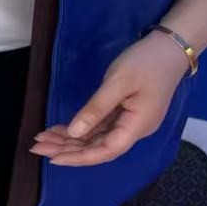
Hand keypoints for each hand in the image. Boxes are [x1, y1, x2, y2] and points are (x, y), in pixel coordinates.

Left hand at [31, 32, 190, 167]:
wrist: (170, 47)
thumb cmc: (146, 61)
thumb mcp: (118, 82)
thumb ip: (96, 109)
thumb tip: (74, 133)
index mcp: (138, 125)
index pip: (106, 150)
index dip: (79, 158)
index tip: (53, 159)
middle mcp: (135, 129)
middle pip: (98, 147)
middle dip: (67, 149)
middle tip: (36, 147)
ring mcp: (130, 122)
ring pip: (96, 138)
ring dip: (69, 140)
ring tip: (42, 139)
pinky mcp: (125, 113)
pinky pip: (99, 127)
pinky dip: (79, 129)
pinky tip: (59, 130)